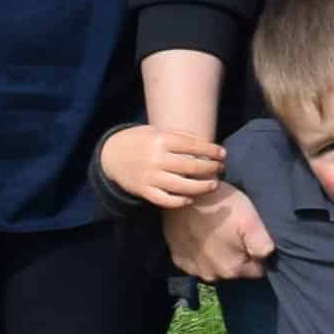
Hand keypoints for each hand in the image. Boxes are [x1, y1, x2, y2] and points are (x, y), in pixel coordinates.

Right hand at [101, 123, 223, 210]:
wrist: (110, 156)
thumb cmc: (140, 141)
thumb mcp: (157, 131)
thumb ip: (180, 136)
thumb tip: (206, 143)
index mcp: (160, 140)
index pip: (192, 146)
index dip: (211, 150)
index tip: (223, 153)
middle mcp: (156, 159)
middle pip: (191, 166)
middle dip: (210, 168)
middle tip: (220, 168)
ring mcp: (150, 177)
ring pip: (182, 186)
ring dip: (202, 187)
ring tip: (214, 185)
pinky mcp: (144, 191)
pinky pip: (165, 200)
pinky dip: (180, 201)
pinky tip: (191, 198)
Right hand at [164, 185, 274, 283]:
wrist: (185, 192)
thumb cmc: (221, 204)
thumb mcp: (250, 221)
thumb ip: (263, 245)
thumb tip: (267, 258)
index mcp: (232, 269)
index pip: (256, 271)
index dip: (257, 254)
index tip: (250, 236)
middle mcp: (211, 276)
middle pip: (235, 269)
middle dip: (237, 254)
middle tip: (232, 230)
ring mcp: (192, 269)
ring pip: (215, 266)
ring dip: (218, 253)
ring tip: (216, 231)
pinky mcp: (178, 259)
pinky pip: (197, 261)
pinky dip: (200, 251)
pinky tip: (200, 234)